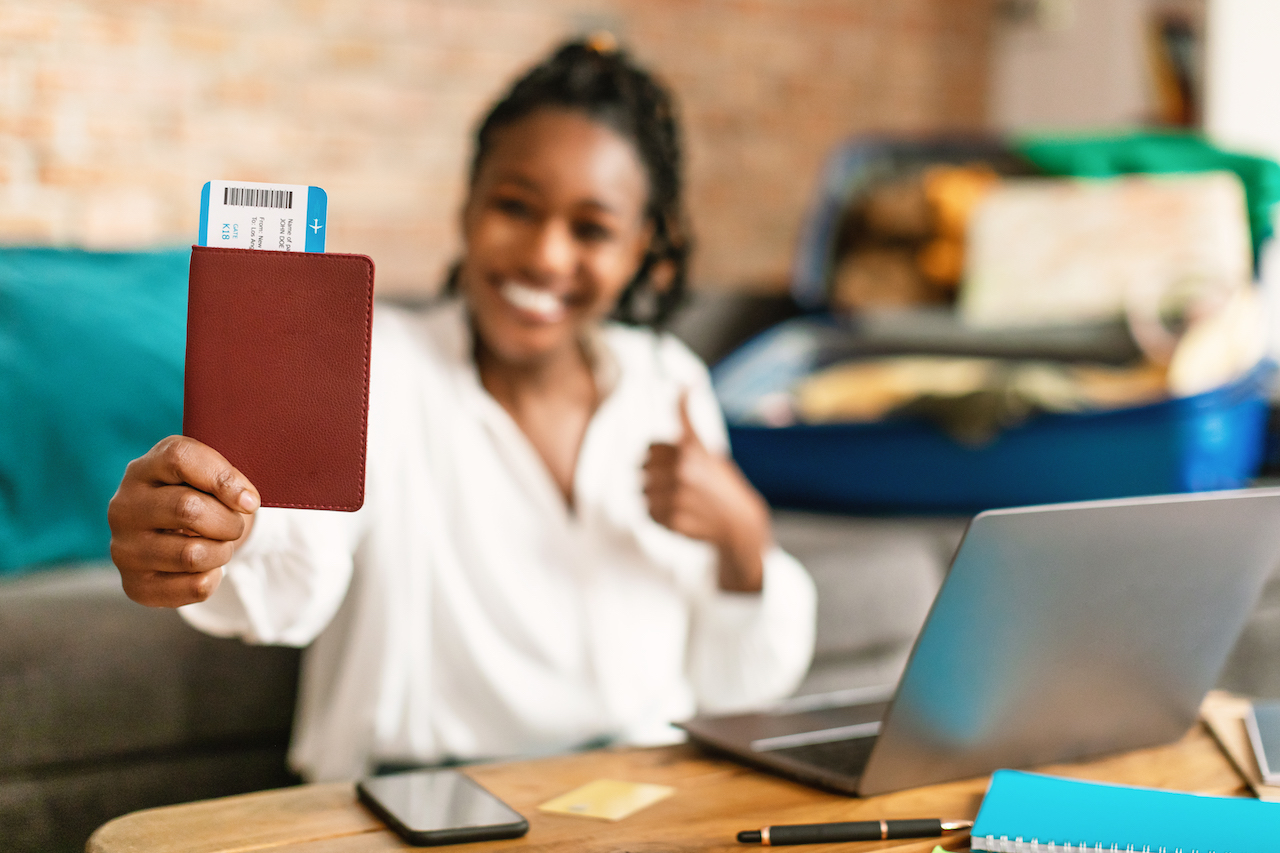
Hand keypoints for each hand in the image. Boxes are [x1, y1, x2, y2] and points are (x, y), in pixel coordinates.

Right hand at [107, 435, 259, 607]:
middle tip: (233, 525)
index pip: (180, 458)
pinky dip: (214, 578)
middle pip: (188, 509)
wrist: (176, 536)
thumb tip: (246, 501)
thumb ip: (226, 476)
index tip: (250, 501)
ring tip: (219, 545)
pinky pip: (194, 587)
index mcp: (145, 469)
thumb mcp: (209, 476)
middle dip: (228, 522)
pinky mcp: (135, 585)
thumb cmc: (200, 498)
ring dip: (222, 552)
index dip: (224, 478)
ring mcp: (124, 548)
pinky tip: (206, 568)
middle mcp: (124, 507)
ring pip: (193, 555)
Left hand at [643, 393, 770, 591]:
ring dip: (657, 498)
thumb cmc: (718, 480)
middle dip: (657, 478)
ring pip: (643, 494)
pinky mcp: (672, 521)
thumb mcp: (702, 445)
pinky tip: (680, 515)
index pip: (648, 450)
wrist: (739, 523)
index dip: (660, 459)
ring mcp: (677, 497)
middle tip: (681, 486)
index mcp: (686, 449)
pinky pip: (648, 514)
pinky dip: (659, 516)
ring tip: (681, 501)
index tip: (679, 466)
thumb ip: (685, 415)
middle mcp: (681, 471)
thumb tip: (684, 381)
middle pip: (641, 472)